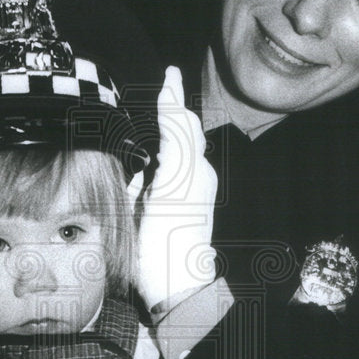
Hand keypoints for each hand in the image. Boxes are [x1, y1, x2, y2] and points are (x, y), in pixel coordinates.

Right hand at [129, 67, 217, 311]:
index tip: (169, 73)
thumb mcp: (168, 185)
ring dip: (175, 128)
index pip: (178, 123)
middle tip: (167, 84)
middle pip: (187, 133)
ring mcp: (195, 192)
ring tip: (165, 109)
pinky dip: (174, 151)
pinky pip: (183, 168)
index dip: (171, 98)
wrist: (177, 284)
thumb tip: (173, 111)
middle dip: (176, 109)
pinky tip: (161, 153)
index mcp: (187, 168)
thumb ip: (172, 145)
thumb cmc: (166, 242)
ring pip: (186, 149)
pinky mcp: (191, 207)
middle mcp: (196, 176)